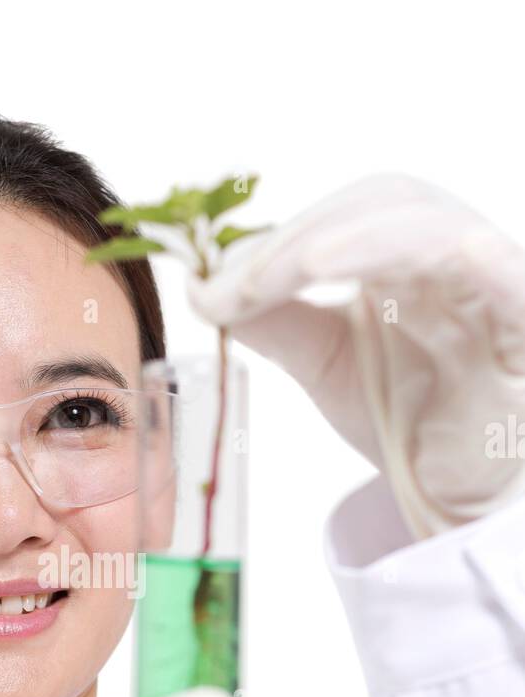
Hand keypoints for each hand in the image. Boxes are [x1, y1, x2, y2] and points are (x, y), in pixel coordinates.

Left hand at [187, 172, 524, 539]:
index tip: (211, 285)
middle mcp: (451, 256)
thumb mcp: (324, 363)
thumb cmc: (410, 416)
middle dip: (305, 235)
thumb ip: (272, 321)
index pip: (345, 214)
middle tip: (238, 286)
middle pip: (389, 203)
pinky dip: (466, 261)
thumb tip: (203, 286)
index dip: (278, 238)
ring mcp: (495, 288)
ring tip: (297, 268)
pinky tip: (410, 268)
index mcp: (404, 252)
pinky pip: (509, 280)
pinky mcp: (524, 328)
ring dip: (361, 241)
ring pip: (440, 232)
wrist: (458, 493)